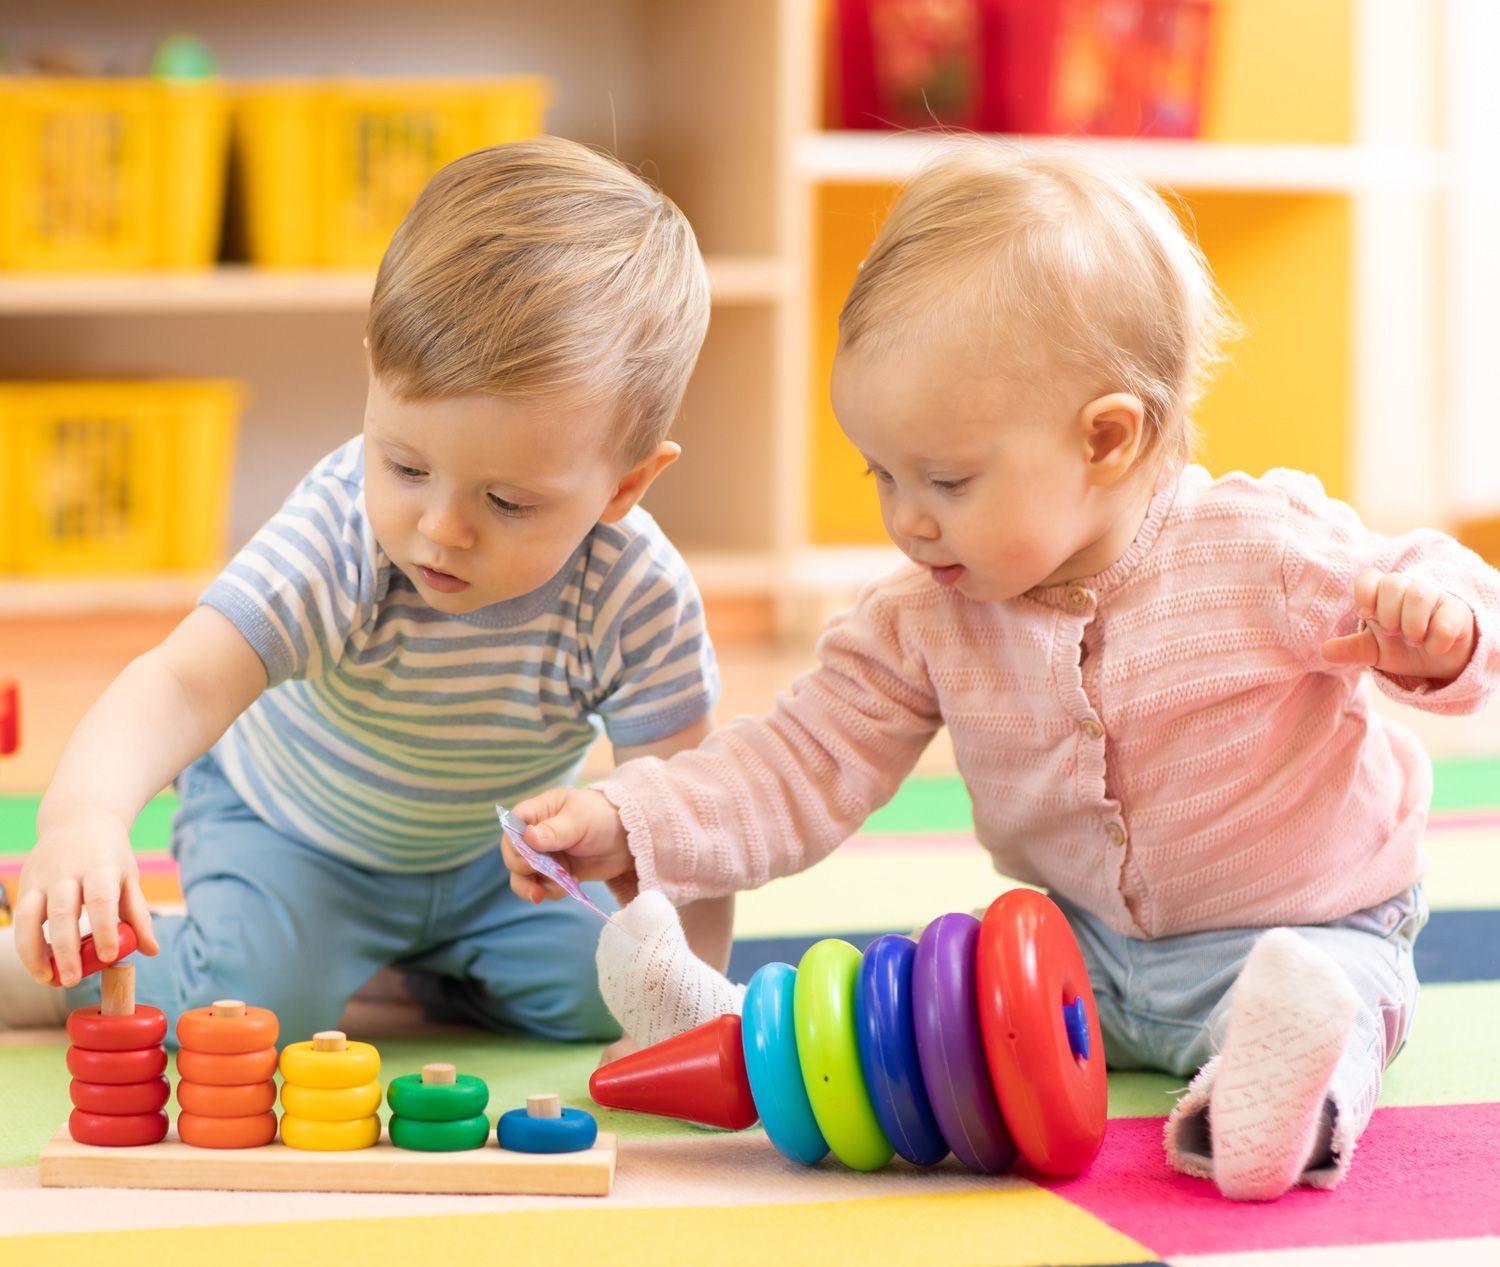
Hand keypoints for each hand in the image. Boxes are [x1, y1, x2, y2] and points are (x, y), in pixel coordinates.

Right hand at [14, 806, 158, 986]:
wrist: (79, 819)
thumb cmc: (109, 855)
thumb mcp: (129, 877)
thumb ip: (138, 914)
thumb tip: (151, 950)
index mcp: (100, 867)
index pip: (101, 900)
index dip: (105, 929)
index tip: (110, 956)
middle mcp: (67, 871)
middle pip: (63, 913)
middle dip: (66, 950)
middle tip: (73, 981)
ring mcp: (42, 877)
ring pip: (30, 917)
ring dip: (34, 952)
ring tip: (47, 979)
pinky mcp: (26, 884)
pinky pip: (21, 918)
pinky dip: (26, 944)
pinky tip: (39, 964)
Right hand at [502, 788, 631, 903]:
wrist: (629, 838)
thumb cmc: (603, 816)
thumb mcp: (580, 820)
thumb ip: (554, 831)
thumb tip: (528, 836)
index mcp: (537, 813)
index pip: (511, 828)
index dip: (515, 845)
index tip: (529, 856)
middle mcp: (536, 835)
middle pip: (513, 856)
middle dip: (524, 869)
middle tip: (542, 872)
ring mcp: (545, 856)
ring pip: (523, 877)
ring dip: (533, 887)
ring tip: (550, 891)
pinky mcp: (557, 874)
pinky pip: (543, 888)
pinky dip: (551, 891)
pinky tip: (569, 885)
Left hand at [1321, 568, 1476, 682]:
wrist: (1439, 660)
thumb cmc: (1402, 647)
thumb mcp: (1374, 650)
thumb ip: (1352, 648)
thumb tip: (1324, 651)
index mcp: (1383, 595)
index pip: (1370, 577)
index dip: (1364, 593)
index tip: (1366, 614)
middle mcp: (1408, 590)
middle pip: (1394, 583)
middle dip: (1388, 611)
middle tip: (1392, 632)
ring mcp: (1436, 598)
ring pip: (1420, 594)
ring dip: (1412, 622)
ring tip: (1413, 641)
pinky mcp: (1458, 613)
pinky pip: (1448, 618)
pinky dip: (1436, 637)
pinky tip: (1432, 648)